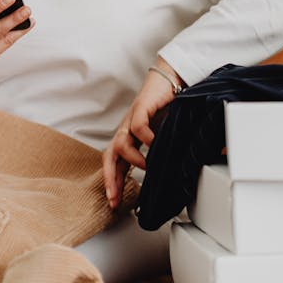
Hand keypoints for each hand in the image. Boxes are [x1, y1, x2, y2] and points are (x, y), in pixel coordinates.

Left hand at [102, 60, 183, 209]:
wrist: (170, 79)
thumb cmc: (167, 108)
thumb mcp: (164, 137)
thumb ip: (162, 154)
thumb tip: (173, 176)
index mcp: (131, 140)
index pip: (116, 165)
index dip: (114, 184)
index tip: (114, 204)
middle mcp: (127, 131)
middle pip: (110, 156)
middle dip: (110, 178)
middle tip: (114, 196)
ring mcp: (132, 119)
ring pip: (120, 143)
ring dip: (131, 159)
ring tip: (145, 167)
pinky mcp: (141, 107)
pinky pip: (137, 125)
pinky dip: (144, 137)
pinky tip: (152, 144)